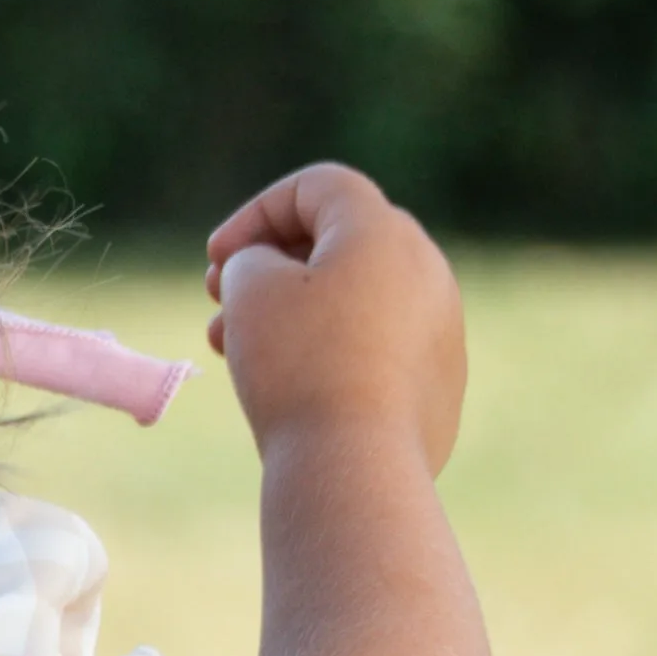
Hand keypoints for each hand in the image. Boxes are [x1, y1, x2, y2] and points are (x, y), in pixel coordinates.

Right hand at [202, 165, 466, 468]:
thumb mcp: (251, 290)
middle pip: (339, 242)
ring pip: (358, 298)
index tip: (214, 261)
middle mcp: (426, 267)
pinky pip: (379, 346)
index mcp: (383, 230)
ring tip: (239, 351)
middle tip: (220, 303)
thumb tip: (272, 272)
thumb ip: (252, 258)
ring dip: (296, 312)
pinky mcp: (442, 381)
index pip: (316, 187)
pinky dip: (334, 351)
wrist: (356, 467)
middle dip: (272, 266)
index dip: (254, 214)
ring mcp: (442, 326)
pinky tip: (294, 387)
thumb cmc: (297, 366)